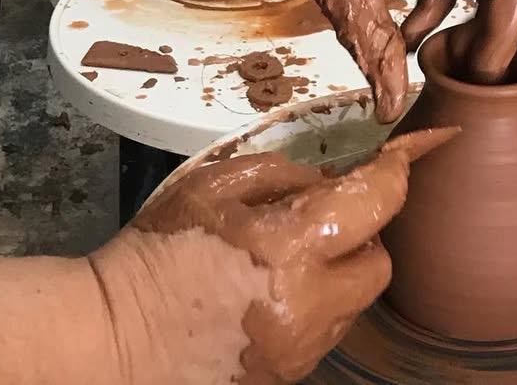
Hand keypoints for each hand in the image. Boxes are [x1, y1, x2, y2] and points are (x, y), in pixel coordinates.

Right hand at [88, 128, 455, 384]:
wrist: (112, 338)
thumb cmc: (158, 251)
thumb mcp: (212, 185)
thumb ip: (282, 174)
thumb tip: (331, 181)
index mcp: (290, 245)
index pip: (378, 202)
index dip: (397, 172)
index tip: (404, 155)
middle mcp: (309, 304)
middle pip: (380, 262)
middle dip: (362, 235)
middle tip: (319, 222)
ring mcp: (302, 348)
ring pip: (357, 302)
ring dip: (340, 275)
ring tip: (289, 263)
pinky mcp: (290, 376)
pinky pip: (328, 332)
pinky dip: (318, 308)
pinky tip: (273, 296)